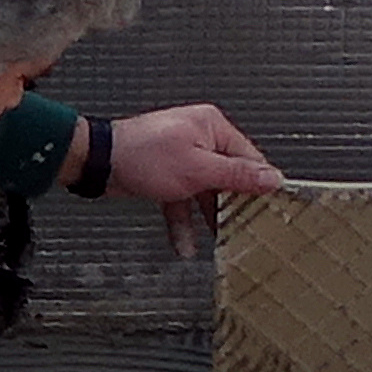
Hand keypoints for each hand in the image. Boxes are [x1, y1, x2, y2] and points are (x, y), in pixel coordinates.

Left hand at [106, 102, 285, 256]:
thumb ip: (237, 176)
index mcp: (213, 128)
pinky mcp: (168, 174)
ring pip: (206, 192)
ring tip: (216, 241)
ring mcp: (183, 157)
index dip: (258, 185)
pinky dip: (184, 220)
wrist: (99, 161)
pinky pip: (184, 199)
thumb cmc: (142, 155)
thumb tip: (272, 177)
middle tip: (242, 230)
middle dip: (230, 207)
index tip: (267, 209)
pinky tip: (185, 243)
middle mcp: (201, 139)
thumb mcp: (198, 170)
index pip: (249, 158)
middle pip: (229, 177)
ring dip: (206, 218)